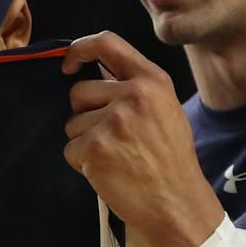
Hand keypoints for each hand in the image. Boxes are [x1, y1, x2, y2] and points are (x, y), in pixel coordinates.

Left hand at [63, 32, 223, 246]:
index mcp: (152, 81)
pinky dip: (81, 163)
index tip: (68, 65)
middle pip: (79, 92)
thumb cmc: (170, 160)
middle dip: (85, 115)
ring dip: (85, 142)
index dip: (79, 50)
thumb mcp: (165, 110)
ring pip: (72, 123)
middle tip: (113, 139)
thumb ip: (134, 87)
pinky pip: (70, 149)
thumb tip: (93, 72)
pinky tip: (108, 171)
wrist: (177, 204)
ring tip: (116, 157)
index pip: (106, 43)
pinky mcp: (95, 148)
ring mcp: (113, 122)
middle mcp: (134, 95)